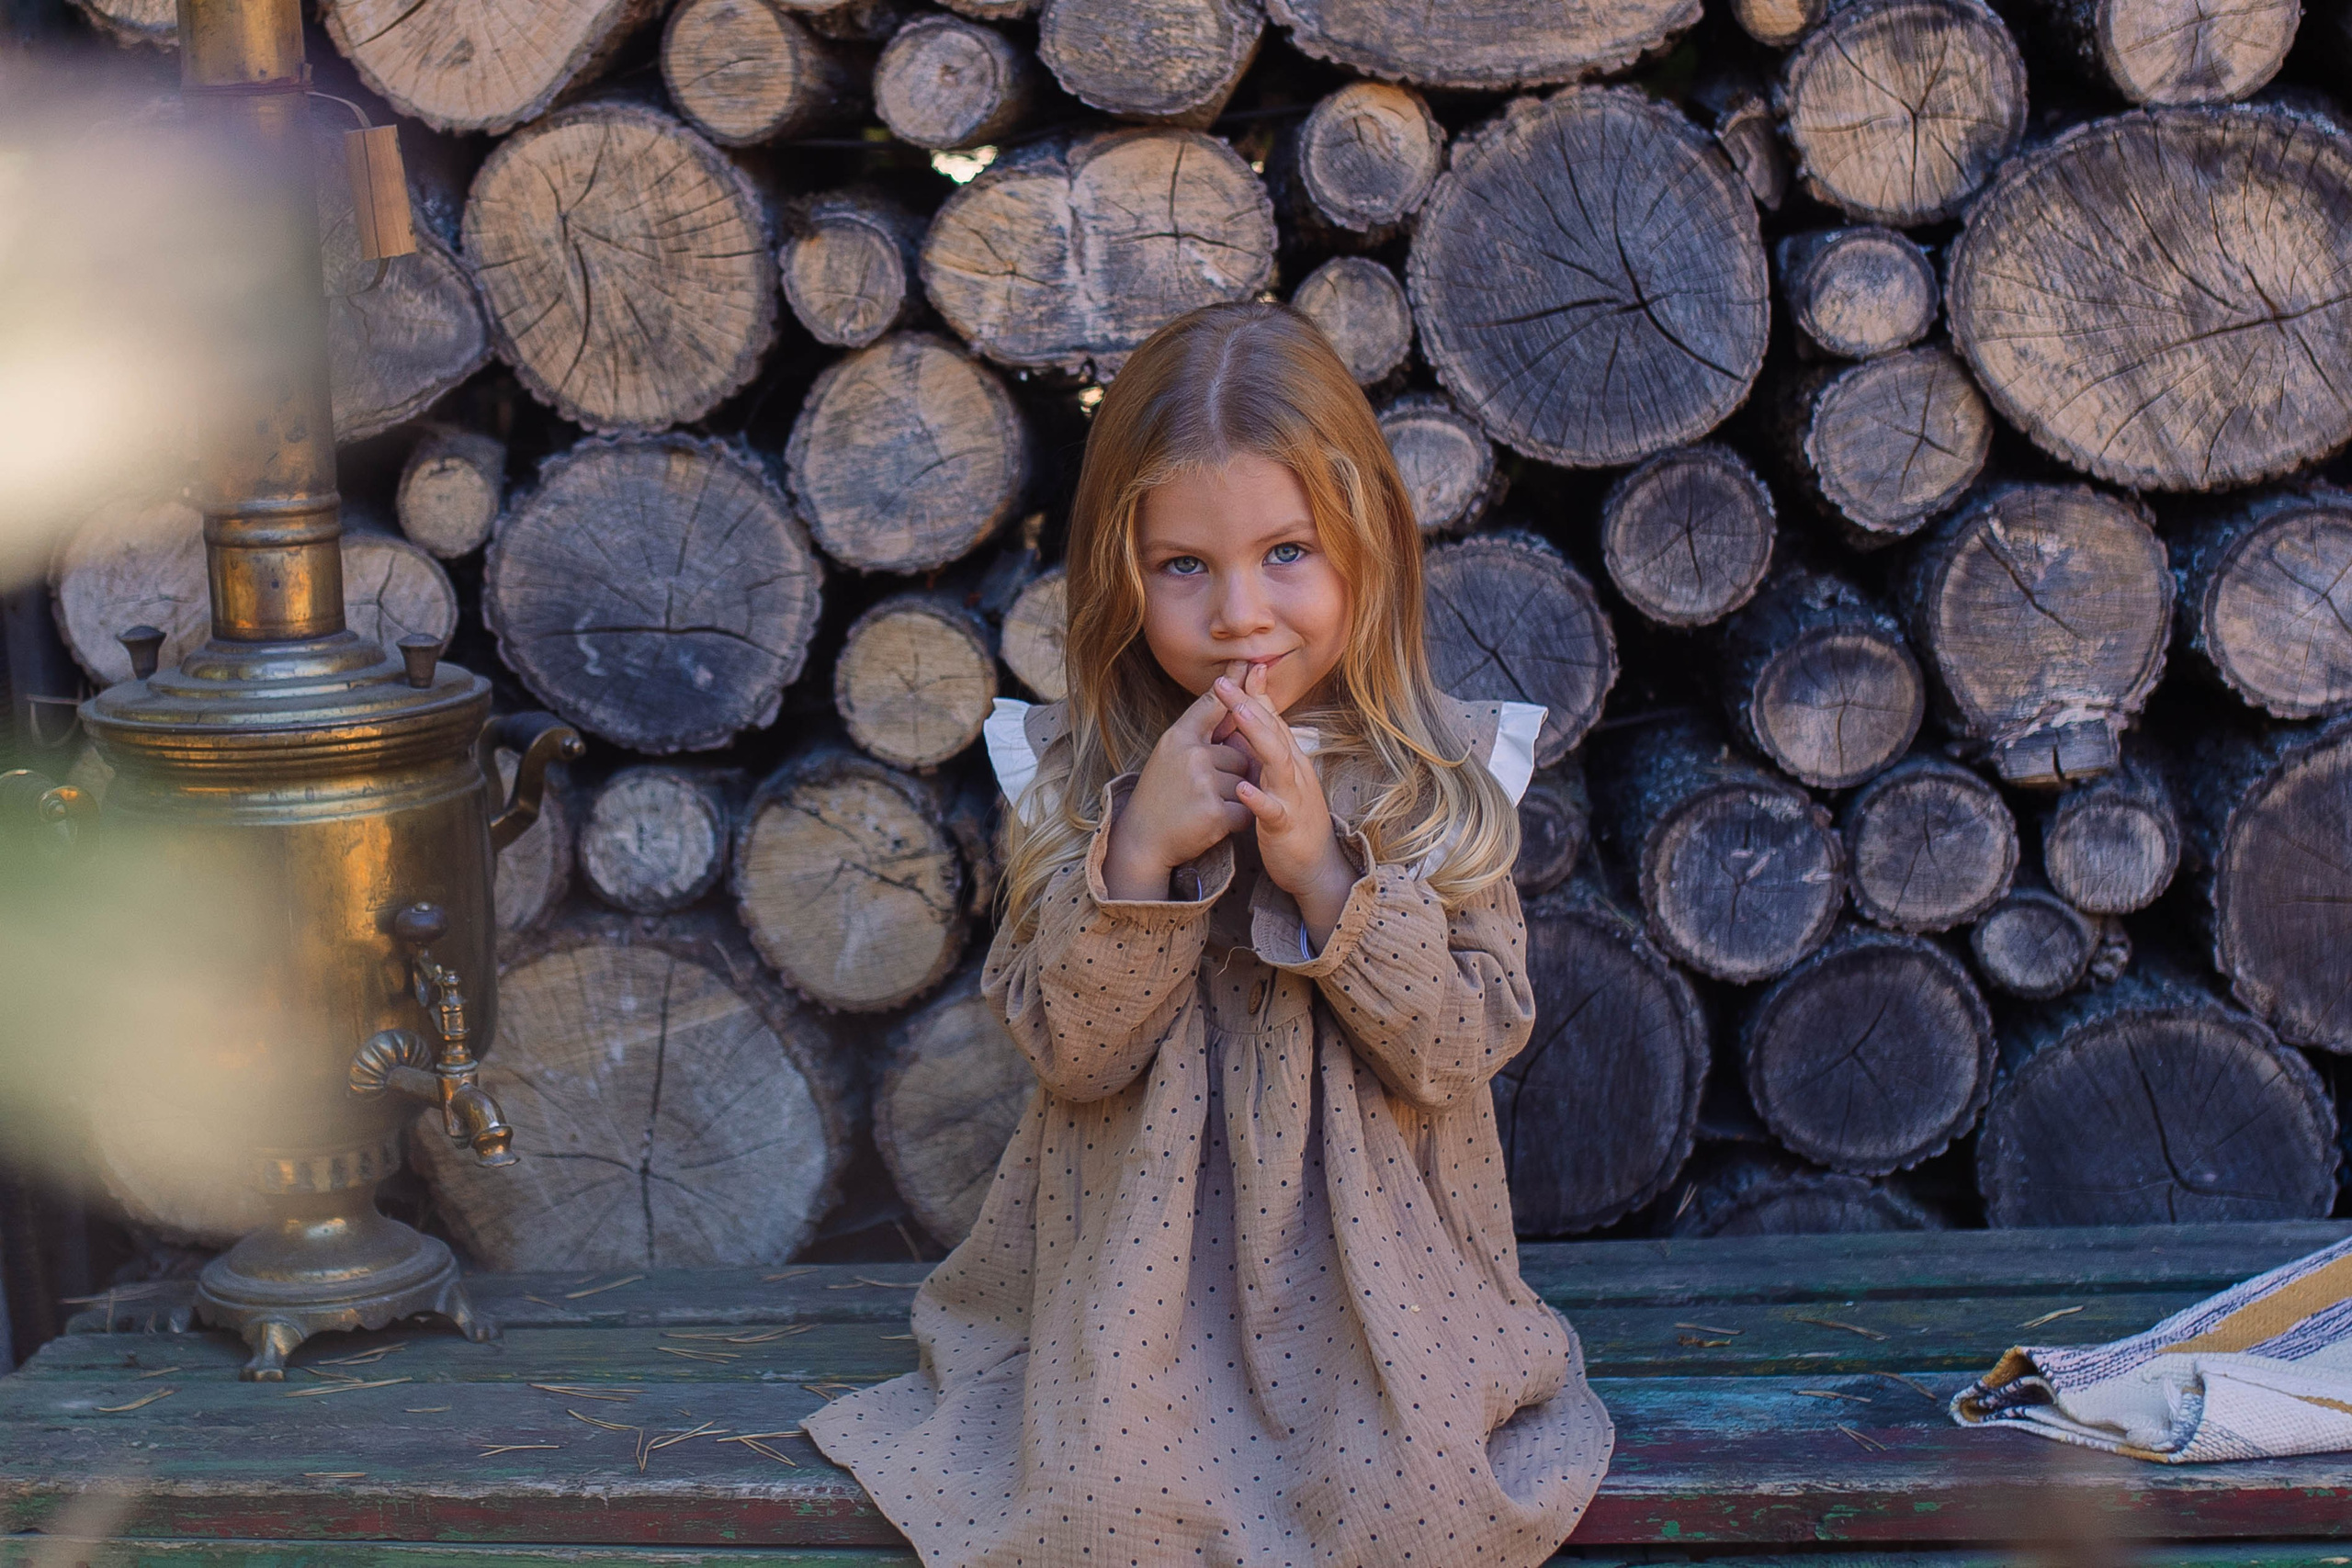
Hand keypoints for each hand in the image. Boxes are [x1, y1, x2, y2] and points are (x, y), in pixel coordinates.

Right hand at [1101, 683, 1253, 899]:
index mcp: (1178, 737)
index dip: (1233, 683)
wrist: (1142, 841)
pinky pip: (1247, 809)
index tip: (1251, 661)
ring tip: (1204, 808)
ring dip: (1235, 799)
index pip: (1212, 704)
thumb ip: (1200, 731)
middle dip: (1232, 776)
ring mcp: (1202, 783)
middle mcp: (1190, 754)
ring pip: (1246, 782)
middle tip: (1200, 792)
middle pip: (1241, 754)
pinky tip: (1213, 823)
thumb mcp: (1172, 755)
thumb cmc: (1162, 795)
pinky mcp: (1215, 812)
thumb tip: (1233, 704)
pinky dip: (1237, 820)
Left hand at [1213, 663, 1357, 949]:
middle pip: (1273, 731)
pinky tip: (1242, 789)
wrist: (1315, 865)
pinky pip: (1273, 810)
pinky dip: (1259, 798)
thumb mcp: (1281, 775)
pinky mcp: (1287, 825)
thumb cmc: (1293, 816)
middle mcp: (1294, 771)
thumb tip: (1254, 707)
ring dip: (1258, 737)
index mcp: (1290, 759)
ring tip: (1237, 716)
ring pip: (1277, 762)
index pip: (1271, 719)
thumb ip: (1269, 743)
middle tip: (1223, 683)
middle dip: (1248, 706)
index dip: (1253, 694)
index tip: (1235, 667)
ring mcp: (1293, 797)